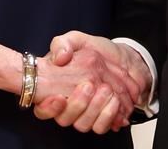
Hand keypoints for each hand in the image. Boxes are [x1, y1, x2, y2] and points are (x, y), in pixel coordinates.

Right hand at [34, 32, 151, 132]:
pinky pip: (100, 127)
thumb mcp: (78, 40)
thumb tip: (59, 58)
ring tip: (106, 90)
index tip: (60, 97)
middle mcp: (69, 106)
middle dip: (77, 105)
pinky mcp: (102, 119)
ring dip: (95, 109)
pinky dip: (108, 116)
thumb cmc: (99, 51)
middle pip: (64, 119)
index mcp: (56, 89)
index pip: (42, 109)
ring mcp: (85, 114)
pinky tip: (114, 102)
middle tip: (89, 86)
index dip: (48, 108)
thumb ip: (62, 44)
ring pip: (82, 125)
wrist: (125, 60)